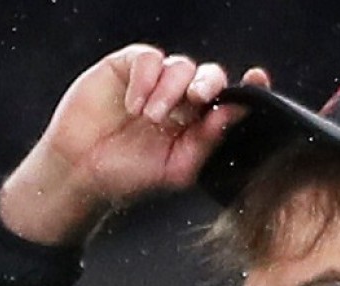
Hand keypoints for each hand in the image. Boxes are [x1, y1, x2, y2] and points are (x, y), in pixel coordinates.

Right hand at [0, 44, 269, 244]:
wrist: (80, 172)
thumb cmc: (128, 174)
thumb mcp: (177, 167)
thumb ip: (208, 140)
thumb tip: (236, 112)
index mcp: (197, 124)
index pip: (228, 98)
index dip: (246, 86)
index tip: (258, 78)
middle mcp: (179, 100)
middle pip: (209, 75)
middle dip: (208, 83)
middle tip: (197, 99)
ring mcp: (154, 82)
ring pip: (180, 65)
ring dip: (169, 90)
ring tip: (148, 117)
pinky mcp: (126, 68)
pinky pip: (148, 58)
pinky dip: (145, 79)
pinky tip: (134, 104)